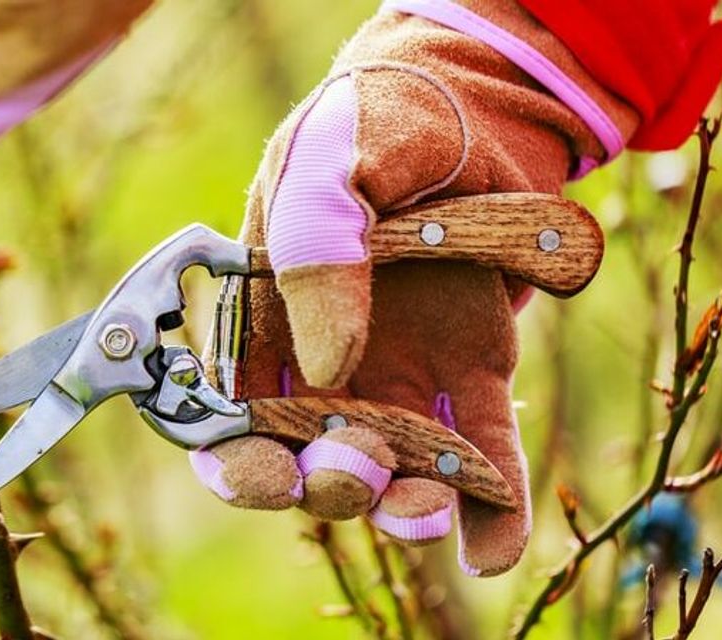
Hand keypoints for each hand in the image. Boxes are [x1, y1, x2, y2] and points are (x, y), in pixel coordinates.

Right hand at [190, 0, 646, 576]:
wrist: (474, 104)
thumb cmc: (378, 122)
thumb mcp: (329, 160)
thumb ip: (313, 245)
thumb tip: (331, 364)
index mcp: (265, 322)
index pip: (231, 417)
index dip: (239, 463)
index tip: (265, 473)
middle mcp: (325, 364)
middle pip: (308, 460)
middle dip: (324, 486)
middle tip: (357, 464)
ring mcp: (401, 376)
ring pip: (391, 471)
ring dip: (402, 507)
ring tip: (429, 507)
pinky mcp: (473, 375)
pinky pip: (480, 455)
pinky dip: (488, 509)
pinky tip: (491, 547)